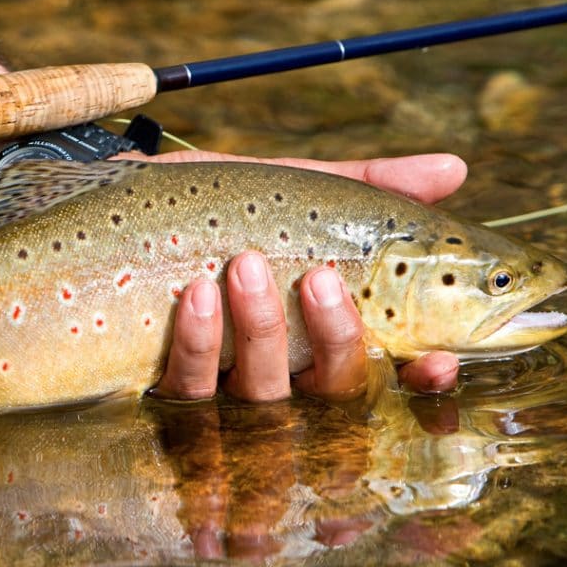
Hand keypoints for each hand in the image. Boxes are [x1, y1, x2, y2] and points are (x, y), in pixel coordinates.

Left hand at [139, 152, 466, 401]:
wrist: (108, 202)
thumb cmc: (208, 205)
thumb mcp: (287, 191)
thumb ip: (368, 189)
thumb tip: (457, 170)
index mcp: (319, 332)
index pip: (385, 374)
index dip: (420, 381)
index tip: (437, 359)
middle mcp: (280, 370)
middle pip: (331, 393)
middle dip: (337, 341)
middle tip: (321, 278)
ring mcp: (220, 386)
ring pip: (264, 397)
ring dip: (263, 333)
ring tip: (245, 265)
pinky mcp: (163, 387)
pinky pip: (190, 390)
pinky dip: (199, 344)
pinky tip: (197, 296)